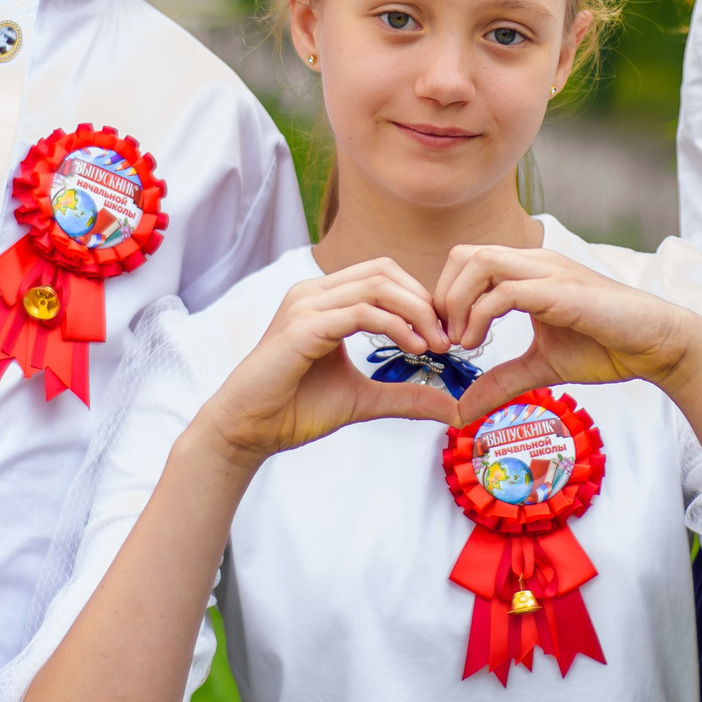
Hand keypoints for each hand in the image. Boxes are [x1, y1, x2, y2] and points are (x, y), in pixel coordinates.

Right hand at [198, 258, 461, 463]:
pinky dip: (394, 326)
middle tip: (448, 339)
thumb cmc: (296, 409)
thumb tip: (452, 407)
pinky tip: (413, 349)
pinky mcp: (302, 327)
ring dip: (416, 312)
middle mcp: (314, 293)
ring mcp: (306, 305)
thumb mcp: (364, 398)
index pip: (384, 275)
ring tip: (436, 346)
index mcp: (325, 299)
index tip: (444, 335)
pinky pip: (360, 312)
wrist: (248, 430)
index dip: (420, 298)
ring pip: (377, 285)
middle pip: (385, 271)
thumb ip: (405, 396)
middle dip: (424, 301)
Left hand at [436, 244, 701, 424]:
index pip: (465, 263)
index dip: (444, 298)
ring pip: (478, 262)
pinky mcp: (559, 290)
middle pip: (462, 255)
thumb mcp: (540, 367)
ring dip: (456, 303)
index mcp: (527, 272)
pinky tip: (480, 344)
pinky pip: (505, 290)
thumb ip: (501, 381)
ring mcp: (546, 271)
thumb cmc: (606, 347)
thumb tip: (462, 410)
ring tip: (461, 343)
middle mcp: (533, 262)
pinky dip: (480, 316)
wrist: (656, 344)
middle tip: (445, 341)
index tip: (444, 340)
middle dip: (441, 298)